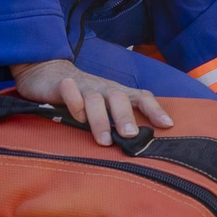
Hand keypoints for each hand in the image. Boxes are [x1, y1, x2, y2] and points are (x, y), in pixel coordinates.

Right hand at [10, 58, 174, 146]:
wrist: (48, 71)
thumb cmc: (82, 94)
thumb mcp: (103, 106)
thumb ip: (117, 121)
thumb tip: (138, 145)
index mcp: (117, 93)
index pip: (141, 97)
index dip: (155, 110)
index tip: (167, 125)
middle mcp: (104, 88)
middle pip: (118, 98)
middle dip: (125, 117)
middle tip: (130, 136)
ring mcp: (84, 86)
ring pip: (95, 99)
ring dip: (101, 120)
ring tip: (104, 141)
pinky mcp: (63, 85)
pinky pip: (70, 91)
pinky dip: (74, 102)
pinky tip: (77, 115)